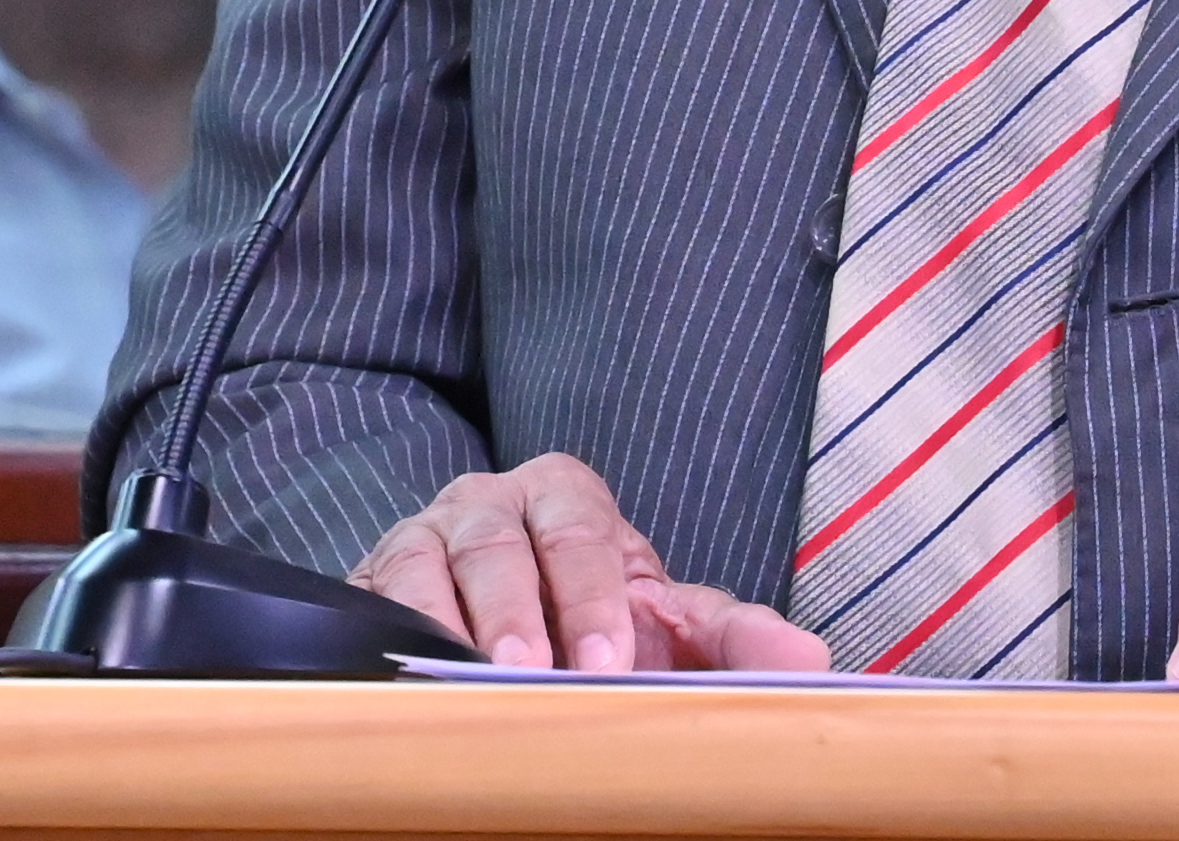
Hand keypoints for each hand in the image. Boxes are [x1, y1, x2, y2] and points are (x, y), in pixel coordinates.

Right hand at [352, 452, 831, 672]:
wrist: (514, 630)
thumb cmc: (599, 623)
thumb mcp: (668, 626)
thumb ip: (734, 638)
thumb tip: (810, 662)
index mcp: (565, 495)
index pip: (579, 527)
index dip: (594, 596)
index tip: (607, 665)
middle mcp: (488, 503)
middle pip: (495, 542)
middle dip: (515, 612)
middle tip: (530, 675)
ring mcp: (420, 539)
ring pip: (421, 566)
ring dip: (443, 626)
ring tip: (468, 684)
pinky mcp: (369, 584)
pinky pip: (367, 600)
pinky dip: (383, 638)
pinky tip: (403, 682)